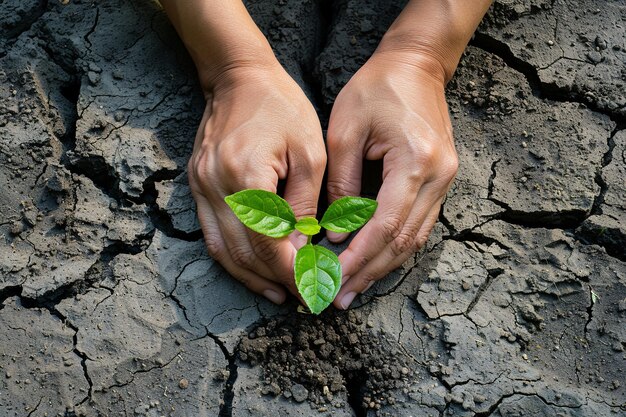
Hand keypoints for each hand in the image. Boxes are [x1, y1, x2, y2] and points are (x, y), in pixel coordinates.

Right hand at [188, 62, 325, 303]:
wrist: (238, 77)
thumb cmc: (281, 107)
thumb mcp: (309, 150)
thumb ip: (305, 202)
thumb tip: (301, 247)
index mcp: (246, 176)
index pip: (268, 244)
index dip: (293, 272)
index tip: (316, 289)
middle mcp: (216, 187)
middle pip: (243, 254)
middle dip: (276, 281)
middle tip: (304, 298)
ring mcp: (200, 188)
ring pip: (222, 251)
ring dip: (251, 278)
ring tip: (280, 295)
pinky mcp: (196, 186)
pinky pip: (211, 235)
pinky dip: (232, 259)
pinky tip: (253, 270)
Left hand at [326, 51, 458, 309]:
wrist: (417, 65)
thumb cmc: (376, 88)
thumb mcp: (346, 130)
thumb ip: (341, 184)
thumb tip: (335, 231)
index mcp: (415, 162)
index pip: (385, 225)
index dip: (358, 257)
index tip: (332, 278)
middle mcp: (438, 178)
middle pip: (403, 241)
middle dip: (369, 272)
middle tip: (338, 297)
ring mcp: (445, 181)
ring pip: (414, 239)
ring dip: (383, 267)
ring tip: (352, 288)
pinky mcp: (441, 181)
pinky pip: (419, 225)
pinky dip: (395, 247)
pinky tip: (374, 262)